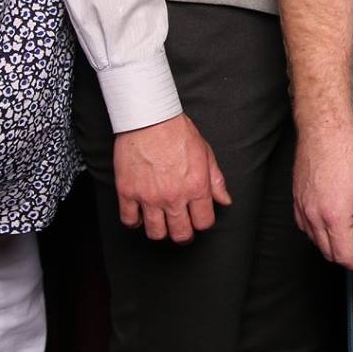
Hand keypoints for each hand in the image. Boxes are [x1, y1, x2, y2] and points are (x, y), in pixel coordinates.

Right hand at [113, 113, 232, 242]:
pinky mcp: (128, 192)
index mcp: (196, 187)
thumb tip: (224, 201)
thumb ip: (216, 180)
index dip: (202, 222)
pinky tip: (141, 214)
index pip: (204, 222)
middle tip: (181, 227)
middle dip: (183, 234)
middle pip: (181, 234)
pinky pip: (129, 220)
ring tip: (161, 221)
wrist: (149, 118)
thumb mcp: (205, 153)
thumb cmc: (178, 131)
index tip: (197, 217)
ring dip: (160, 231)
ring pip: (156, 233)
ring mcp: (149, 196)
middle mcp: (173, 196)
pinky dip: (135, 221)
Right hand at [292, 122, 352, 273]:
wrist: (324, 129)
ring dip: (339, 243)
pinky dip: (324, 232)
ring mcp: (302, 209)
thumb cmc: (348, 151)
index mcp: (334, 215)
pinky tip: (339, 220)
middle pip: (331, 253)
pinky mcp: (297, 201)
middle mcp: (314, 216)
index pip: (345, 255)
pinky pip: (308, 228)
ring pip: (318, 242)